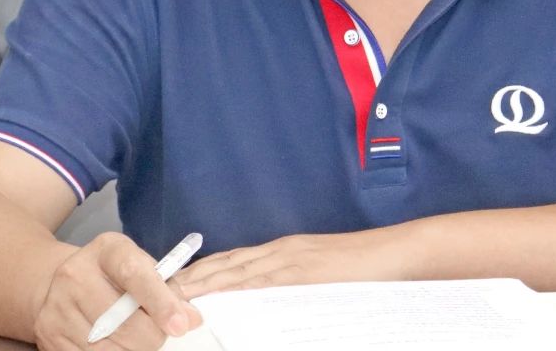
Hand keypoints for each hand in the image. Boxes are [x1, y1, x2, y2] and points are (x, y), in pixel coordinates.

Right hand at [33, 232, 202, 349]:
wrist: (60, 285)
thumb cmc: (113, 275)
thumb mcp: (139, 266)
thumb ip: (167, 287)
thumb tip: (190, 318)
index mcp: (107, 250)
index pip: (135, 274)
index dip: (161, 302)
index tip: (181, 325)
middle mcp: (76, 275)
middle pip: (126, 321)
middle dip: (152, 335)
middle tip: (158, 333)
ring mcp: (58, 307)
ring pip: (111, 348)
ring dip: (135, 350)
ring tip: (138, 340)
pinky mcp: (50, 337)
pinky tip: (118, 346)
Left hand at [174, 227, 410, 298]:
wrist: (394, 255)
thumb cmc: (362, 270)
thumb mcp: (320, 275)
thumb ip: (292, 284)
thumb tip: (267, 304)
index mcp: (284, 250)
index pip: (232, 260)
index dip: (203, 270)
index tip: (176, 281)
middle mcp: (282, 251)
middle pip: (227, 263)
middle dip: (193, 276)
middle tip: (161, 288)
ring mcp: (293, 259)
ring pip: (238, 270)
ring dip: (206, 282)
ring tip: (177, 293)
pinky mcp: (305, 271)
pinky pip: (265, 281)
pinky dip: (239, 288)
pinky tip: (221, 297)